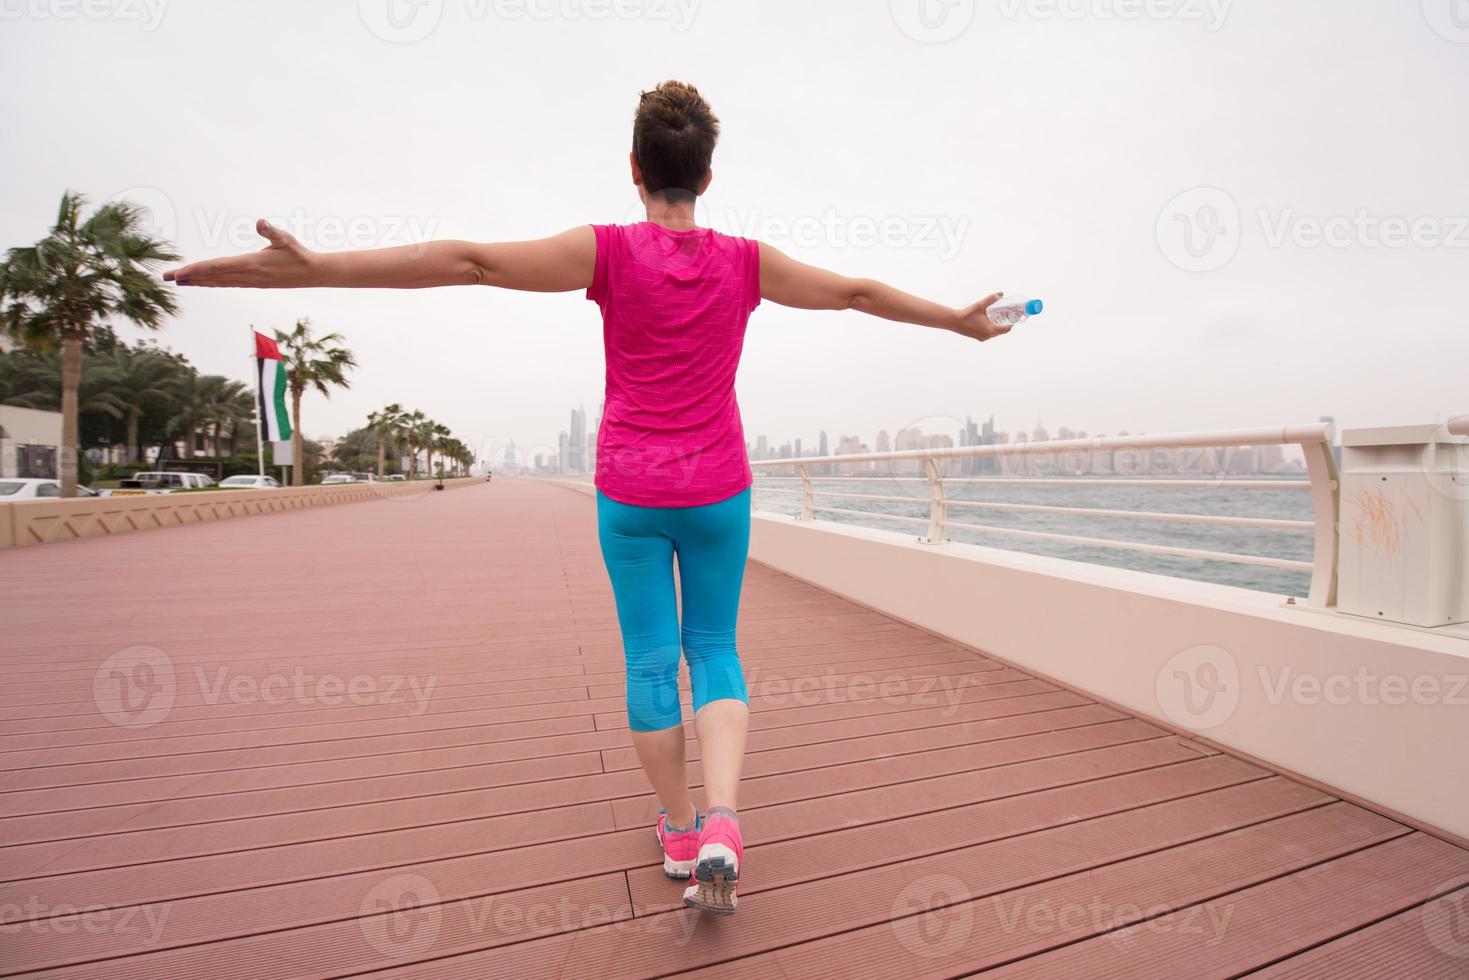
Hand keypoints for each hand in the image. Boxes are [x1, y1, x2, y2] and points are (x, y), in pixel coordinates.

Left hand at [164, 219, 318, 287]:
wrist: (313, 273)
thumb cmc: (299, 253)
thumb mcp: (285, 239)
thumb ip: (271, 231)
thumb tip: (261, 222)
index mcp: (250, 264)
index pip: (216, 268)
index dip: (195, 270)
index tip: (178, 274)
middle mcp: (247, 275)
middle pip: (211, 277)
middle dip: (188, 277)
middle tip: (166, 278)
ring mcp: (250, 281)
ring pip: (217, 282)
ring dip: (198, 281)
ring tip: (180, 281)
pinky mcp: (254, 283)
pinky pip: (227, 283)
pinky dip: (212, 282)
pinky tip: (205, 282)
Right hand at [951, 292, 1011, 341]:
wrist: (953, 321)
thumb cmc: (967, 314)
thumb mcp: (980, 305)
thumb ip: (991, 299)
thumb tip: (1001, 294)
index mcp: (991, 330)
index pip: (1007, 328)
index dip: (1012, 323)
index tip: (1014, 317)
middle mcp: (988, 336)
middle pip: (1002, 331)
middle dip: (1005, 324)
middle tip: (1007, 315)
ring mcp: (982, 338)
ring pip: (995, 333)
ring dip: (998, 326)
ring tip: (999, 317)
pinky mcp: (977, 337)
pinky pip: (988, 334)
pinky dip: (991, 329)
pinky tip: (989, 321)